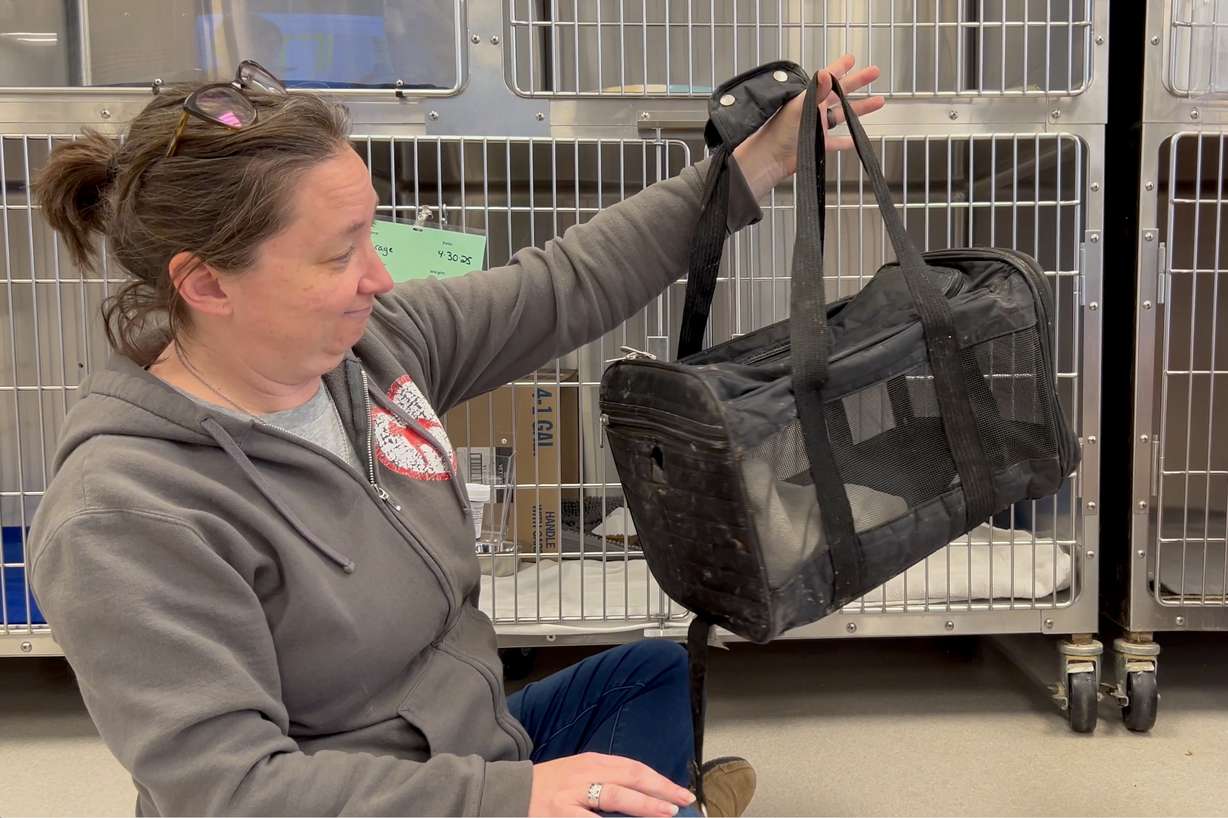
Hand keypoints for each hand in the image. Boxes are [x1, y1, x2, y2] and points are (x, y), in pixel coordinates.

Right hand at [528, 752, 695, 816]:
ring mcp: (571, 797)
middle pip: (630, 778)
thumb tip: (642, 793)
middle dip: (660, 790)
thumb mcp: (577, 776)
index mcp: (590, 762)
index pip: (633, 768)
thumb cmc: (547, 789)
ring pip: (615, 797)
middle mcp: (583, 774)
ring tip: (666, 812)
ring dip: (644, 806)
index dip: (659, 781)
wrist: (507, 796)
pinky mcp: (561, 816)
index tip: (680, 793)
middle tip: (683, 801)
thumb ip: (606, 781)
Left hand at [731, 54, 885, 199]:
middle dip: (858, 82)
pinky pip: (836, 142)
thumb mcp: (798, 107)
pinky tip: (856, 139)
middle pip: (841, 93)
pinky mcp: (818, 144)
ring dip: (860, 109)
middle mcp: (814, 109)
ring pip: (843, 115)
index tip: (851, 59)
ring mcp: (817, 126)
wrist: (769, 158)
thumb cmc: (777, 131)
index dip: (840, 67)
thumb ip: (815, 91)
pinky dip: (846, 141)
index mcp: (808, 97)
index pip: (827, 78)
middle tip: (874, 73)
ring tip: (878, 102)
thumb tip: (826, 72)